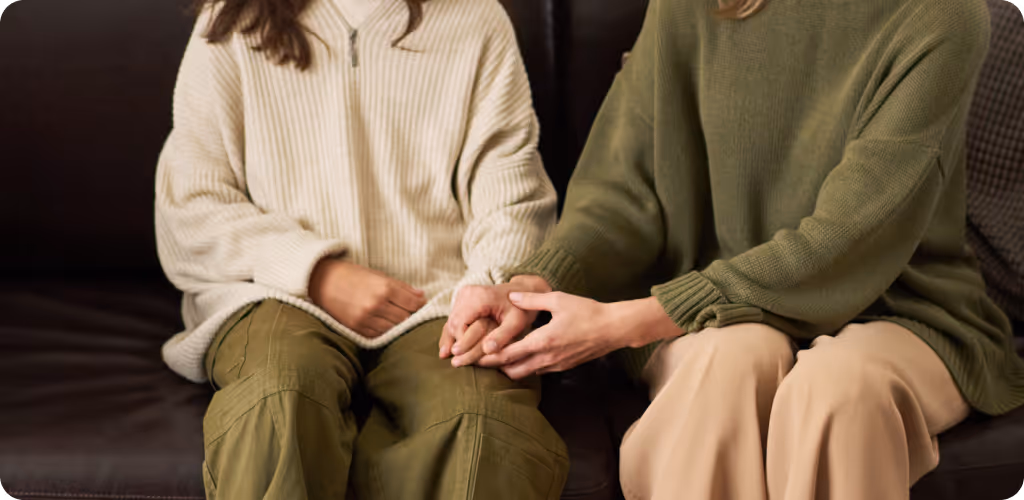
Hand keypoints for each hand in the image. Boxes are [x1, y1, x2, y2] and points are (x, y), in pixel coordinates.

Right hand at [309, 258, 426, 337]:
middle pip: (405, 317)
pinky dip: (385, 330)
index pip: (412, 303)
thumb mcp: (377, 275)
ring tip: (398, 317)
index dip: (420, 304)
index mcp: (384, 288)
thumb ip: (400, 286)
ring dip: (399, 324)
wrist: (322, 281)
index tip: (421, 304)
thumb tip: (421, 296)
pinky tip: (385, 323)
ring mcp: (366, 318)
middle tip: (412, 312)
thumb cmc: (351, 274)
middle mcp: (376, 305)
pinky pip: (379, 334)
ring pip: (394, 328)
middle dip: (411, 315)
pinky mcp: (357, 328)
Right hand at [441, 275, 551, 358]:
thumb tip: (487, 350)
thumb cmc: (520, 309)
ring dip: (450, 338)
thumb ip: (502, 336)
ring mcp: (463, 293)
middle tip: (453, 363)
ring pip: (451, 320)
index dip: (461, 343)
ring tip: (445, 356)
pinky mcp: (462, 297)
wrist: (521, 291)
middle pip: (453, 322)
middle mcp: (468, 293)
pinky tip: (446, 346)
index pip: (461, 324)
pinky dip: (451, 331)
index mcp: (480, 297)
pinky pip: (453, 317)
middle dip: (454, 343)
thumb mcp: (516, 323)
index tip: (463, 360)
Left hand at [478, 293, 682, 379]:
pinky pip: (539, 371)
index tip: (474, 355)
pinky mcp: (564, 366)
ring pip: (525, 373)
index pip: (509, 354)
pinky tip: (520, 359)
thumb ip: (532, 299)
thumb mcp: (558, 299)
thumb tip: (511, 295)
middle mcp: (547, 357)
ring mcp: (556, 365)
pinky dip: (525, 367)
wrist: (614, 329)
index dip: (489, 356)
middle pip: (512, 371)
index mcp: (543, 341)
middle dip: (495, 367)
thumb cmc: (587, 311)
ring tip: (495, 361)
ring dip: (510, 369)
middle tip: (479, 361)